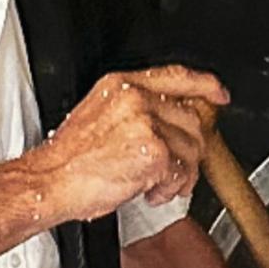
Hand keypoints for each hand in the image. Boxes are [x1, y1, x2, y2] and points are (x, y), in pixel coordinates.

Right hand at [30, 66, 228, 221]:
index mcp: (121, 85)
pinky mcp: (154, 152)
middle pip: (192, 120)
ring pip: (192, 150)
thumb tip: (171, 122)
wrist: (50, 181)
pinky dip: (170, 190)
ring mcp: (146, 124)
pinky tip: (149, 192)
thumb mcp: (101, 118)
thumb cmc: (71, 160)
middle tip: (173, 170)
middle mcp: (135, 99)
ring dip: (179, 176)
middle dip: (189, 151)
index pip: (175, 75)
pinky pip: (182, 173)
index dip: (204, 84)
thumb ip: (137, 111)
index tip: (219, 93)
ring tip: (154, 184)